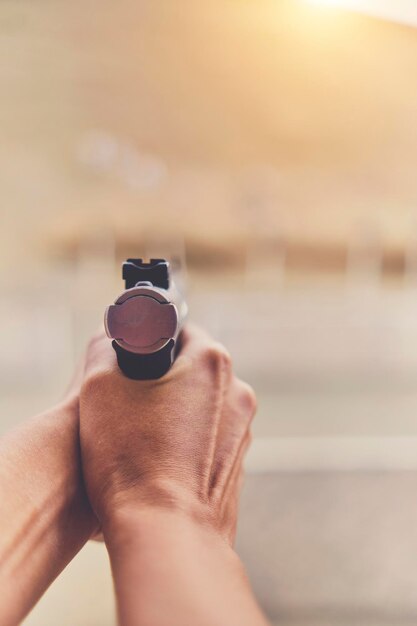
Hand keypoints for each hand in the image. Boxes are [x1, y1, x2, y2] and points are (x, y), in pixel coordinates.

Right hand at [79, 324, 255, 543]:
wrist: (164, 533)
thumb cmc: (131, 458)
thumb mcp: (99, 387)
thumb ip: (105, 350)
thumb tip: (110, 341)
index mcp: (212, 362)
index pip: (182, 330)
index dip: (152, 341)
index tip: (134, 360)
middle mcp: (237, 392)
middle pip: (194, 369)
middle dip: (164, 379)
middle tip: (131, 400)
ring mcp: (244, 431)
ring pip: (201, 405)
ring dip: (175, 412)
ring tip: (142, 437)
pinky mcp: (238, 464)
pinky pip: (209, 439)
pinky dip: (186, 442)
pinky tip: (158, 461)